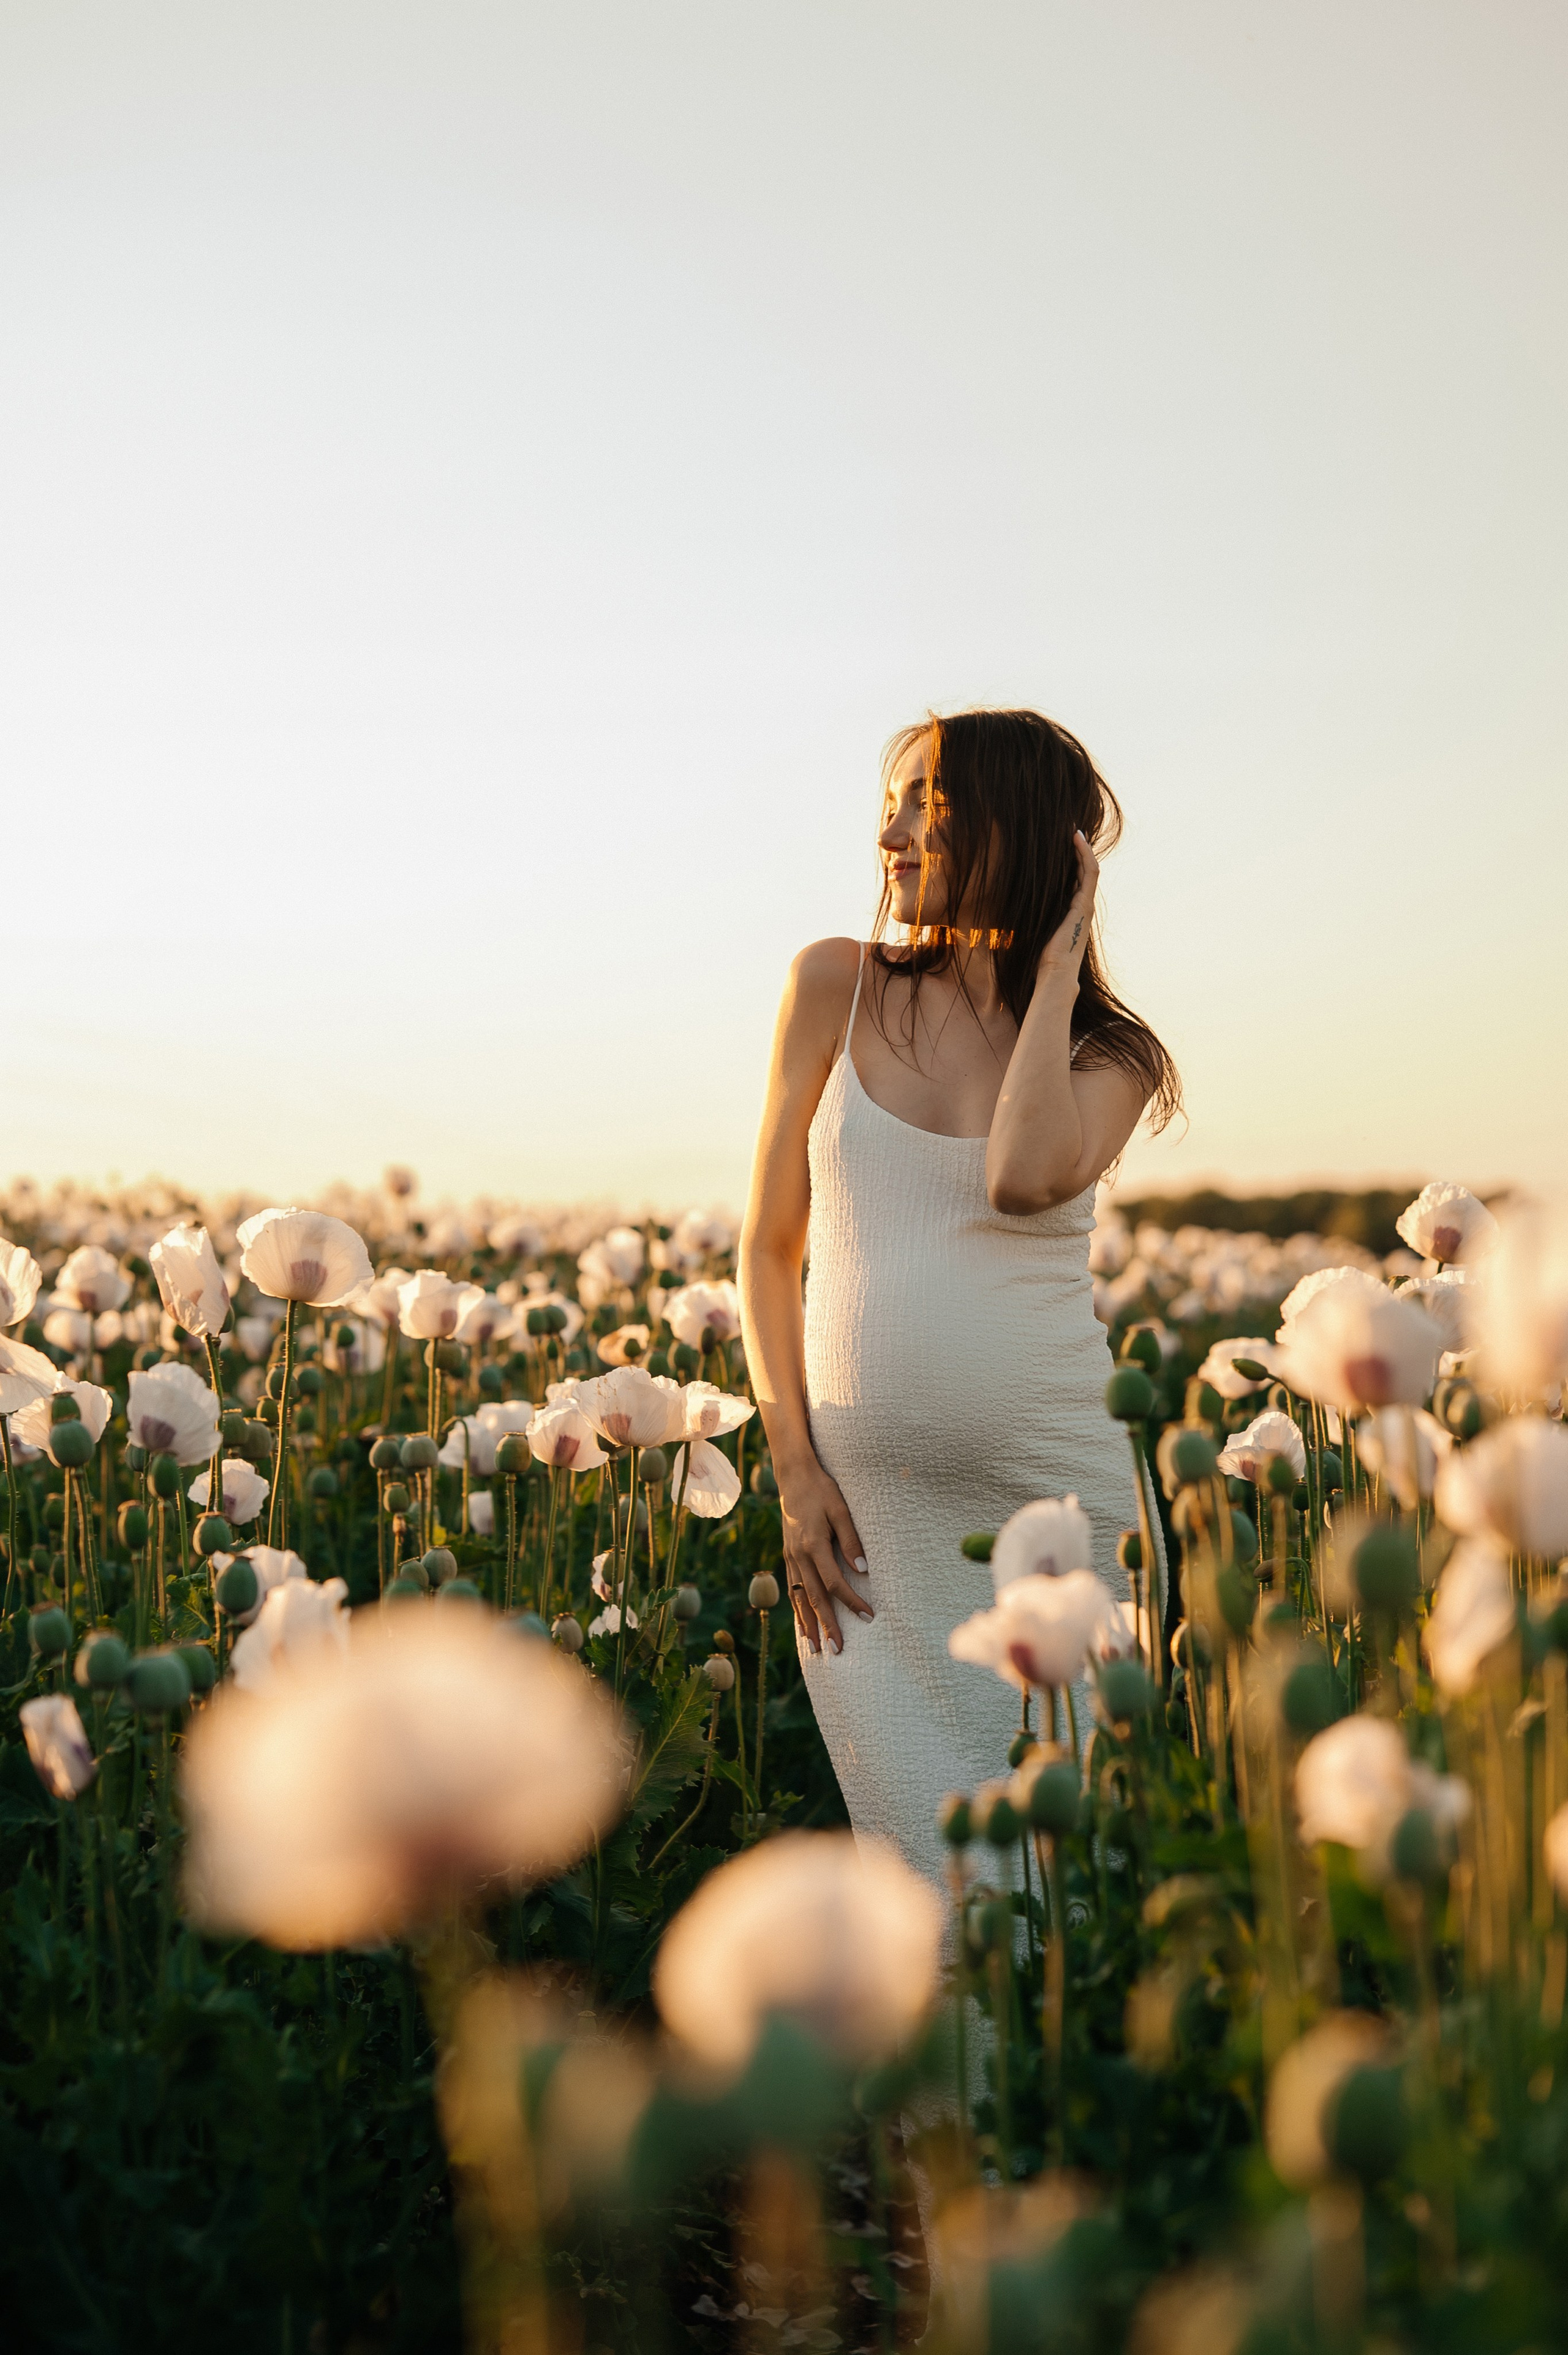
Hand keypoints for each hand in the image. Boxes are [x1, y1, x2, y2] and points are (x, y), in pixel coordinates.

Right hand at [777, 1455, 871, 1654]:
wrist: (793, 1476)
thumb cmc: (821, 1490)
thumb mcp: (840, 1508)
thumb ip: (851, 1538)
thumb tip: (862, 1568)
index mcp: (813, 1545)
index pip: (835, 1582)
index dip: (852, 1602)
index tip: (868, 1617)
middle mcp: (798, 1556)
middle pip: (815, 1598)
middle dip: (827, 1625)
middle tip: (838, 1650)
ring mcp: (790, 1557)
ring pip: (800, 1598)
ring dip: (809, 1624)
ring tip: (817, 1648)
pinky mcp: (788, 1556)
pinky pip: (792, 1589)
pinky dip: (797, 1609)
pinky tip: (803, 1624)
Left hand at [1037, 828, 1098, 982]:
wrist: (1054, 973)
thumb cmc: (1040, 958)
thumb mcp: (1032, 929)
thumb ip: (1029, 916)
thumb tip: (1007, 906)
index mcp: (1070, 912)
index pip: (1074, 880)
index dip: (1069, 862)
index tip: (1059, 845)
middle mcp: (1082, 906)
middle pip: (1082, 871)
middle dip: (1076, 851)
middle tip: (1067, 831)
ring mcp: (1085, 905)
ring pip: (1089, 868)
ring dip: (1082, 848)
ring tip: (1073, 830)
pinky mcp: (1084, 904)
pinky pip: (1089, 872)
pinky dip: (1085, 854)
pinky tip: (1077, 840)